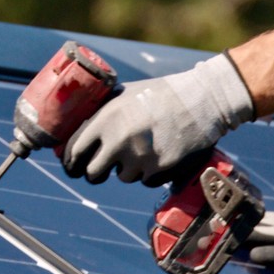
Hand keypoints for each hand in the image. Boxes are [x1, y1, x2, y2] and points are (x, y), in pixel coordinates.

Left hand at [60, 52, 254, 184]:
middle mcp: (118, 140)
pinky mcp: (159, 169)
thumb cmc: (160, 94)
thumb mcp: (125, 94)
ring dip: (129, 169)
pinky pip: (145, 180)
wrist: (201, 100)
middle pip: (93, 173)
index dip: (71, 163)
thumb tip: (76, 132)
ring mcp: (139, 157)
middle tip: (101, 170)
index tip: (73, 167)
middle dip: (96, 173)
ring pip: (123, 177)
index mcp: (105, 119)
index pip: (75, 151)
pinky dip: (150, 172)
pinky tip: (160, 153)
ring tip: (144, 147)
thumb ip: (101, 112)